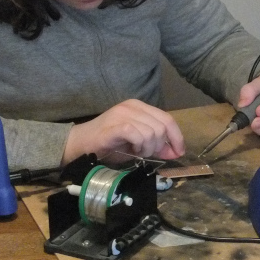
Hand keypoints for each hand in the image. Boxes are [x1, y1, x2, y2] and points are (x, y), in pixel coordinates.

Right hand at [62, 99, 184, 165]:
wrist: (80, 145)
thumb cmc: (109, 144)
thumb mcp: (139, 144)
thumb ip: (156, 145)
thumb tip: (176, 151)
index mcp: (140, 107)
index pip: (167, 118)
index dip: (177, 136)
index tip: (179, 152)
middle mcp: (133, 106)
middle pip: (162, 126)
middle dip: (159, 145)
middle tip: (146, 153)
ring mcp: (123, 114)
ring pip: (151, 132)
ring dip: (148, 148)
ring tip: (136, 151)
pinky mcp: (115, 125)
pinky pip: (137, 134)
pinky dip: (138, 145)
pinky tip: (131, 149)